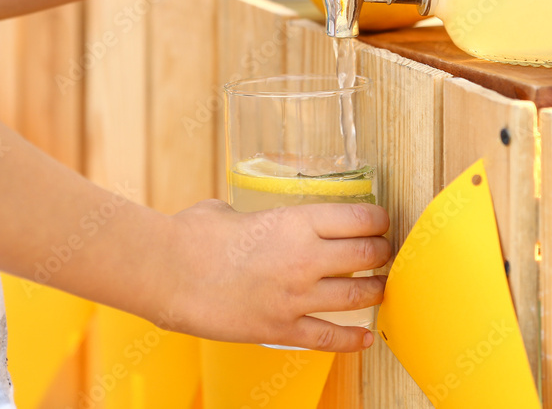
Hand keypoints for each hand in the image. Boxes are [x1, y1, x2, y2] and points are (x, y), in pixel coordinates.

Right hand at [153, 199, 390, 351]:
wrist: (167, 272)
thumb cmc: (193, 235)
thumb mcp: (230, 211)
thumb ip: (250, 216)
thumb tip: (242, 218)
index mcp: (297, 222)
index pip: (361, 219)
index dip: (379, 220)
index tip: (382, 223)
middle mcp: (306, 258)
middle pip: (368, 255)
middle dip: (382, 253)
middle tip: (384, 253)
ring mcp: (296, 296)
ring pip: (359, 296)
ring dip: (376, 290)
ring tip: (380, 287)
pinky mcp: (281, 329)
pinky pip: (329, 337)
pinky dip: (352, 340)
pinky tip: (365, 338)